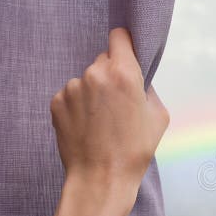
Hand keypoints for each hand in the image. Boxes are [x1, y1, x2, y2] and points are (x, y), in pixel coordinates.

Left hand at [50, 28, 168, 202]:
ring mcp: (72, 88)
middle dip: (110, 75)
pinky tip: (87, 127)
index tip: (125, 55)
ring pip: (86, 80)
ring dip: (93, 93)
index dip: (124, 45)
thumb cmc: (134, 150)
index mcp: (124, 73)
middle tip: (118, 103)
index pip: (119, 36)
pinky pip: (71, 95)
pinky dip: (78, 107)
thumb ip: (148, 90)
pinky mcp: (56, 102)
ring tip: (101, 121)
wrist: (101, 178)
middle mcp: (95, 74)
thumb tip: (137, 82)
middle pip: (103, 60)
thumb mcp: (158, 117)